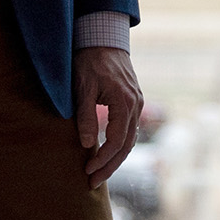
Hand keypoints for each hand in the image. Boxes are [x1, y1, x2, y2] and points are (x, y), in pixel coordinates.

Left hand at [75, 46, 144, 187]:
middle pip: (126, 145)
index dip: (102, 159)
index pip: (116, 141)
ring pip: (130, 139)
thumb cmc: (89, 60)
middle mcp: (135, 104)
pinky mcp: (133, 100)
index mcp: (124, 101)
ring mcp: (137, 102)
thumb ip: (86, 116)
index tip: (86, 171)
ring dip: (115, 159)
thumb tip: (89, 144)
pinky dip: (120, 145)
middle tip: (92, 183)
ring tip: (98, 174)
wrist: (103, 37)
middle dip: (109, 166)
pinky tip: (107, 154)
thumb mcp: (82, 87)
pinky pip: (129, 129)